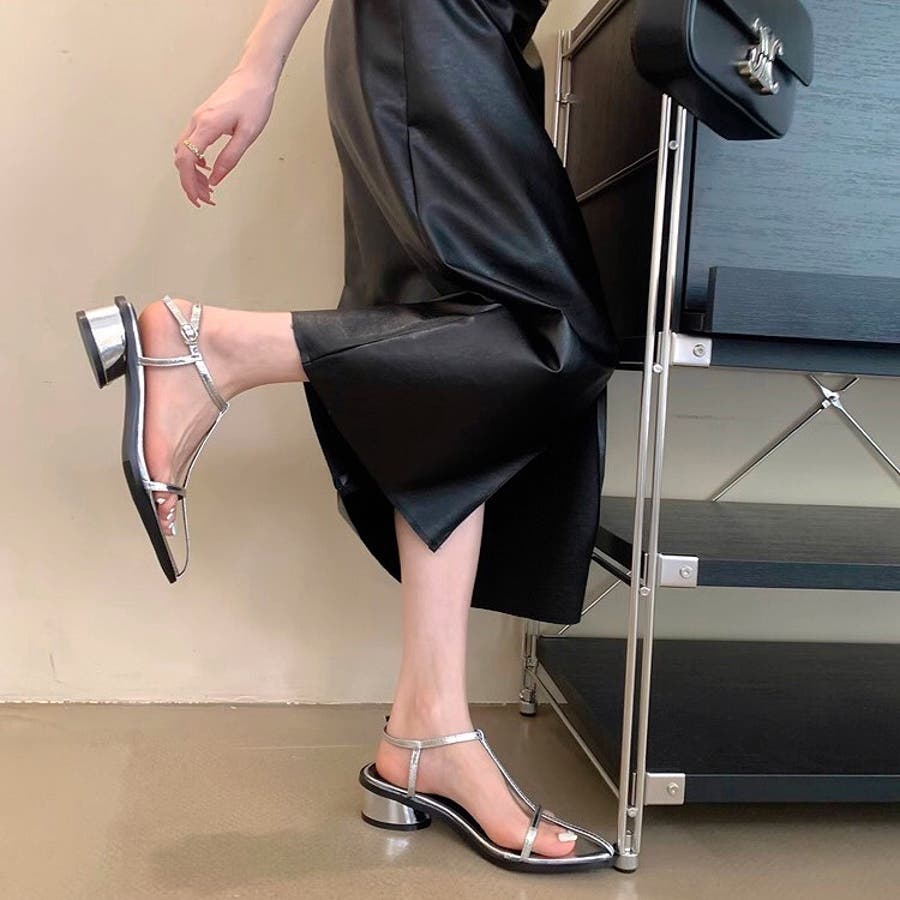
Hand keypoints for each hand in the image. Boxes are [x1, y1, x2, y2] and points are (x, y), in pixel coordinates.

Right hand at [173, 64, 277, 206]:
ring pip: (184, 151)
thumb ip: (230, 159)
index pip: (186, 160)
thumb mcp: (247, 135)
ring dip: (192, 172)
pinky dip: (195, 160)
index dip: (188, 183)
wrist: (254, 75)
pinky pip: (190, 143)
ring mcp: (197, 118)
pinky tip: (208, 168)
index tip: (198, 199)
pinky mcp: (202, 117)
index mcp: (206, 126)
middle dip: (190, 182)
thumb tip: (215, 180)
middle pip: (181, 158)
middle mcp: (196, 121)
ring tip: (208, 188)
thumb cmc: (254, 101)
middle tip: (207, 199)